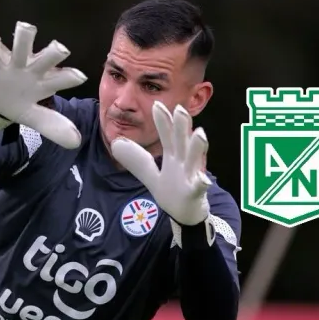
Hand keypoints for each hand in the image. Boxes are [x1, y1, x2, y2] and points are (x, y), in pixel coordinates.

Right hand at [0, 21, 86, 148]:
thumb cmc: (23, 104)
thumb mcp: (38, 118)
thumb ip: (54, 127)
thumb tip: (76, 142)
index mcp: (47, 83)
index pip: (62, 79)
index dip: (70, 77)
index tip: (80, 76)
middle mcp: (35, 70)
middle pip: (47, 59)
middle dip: (53, 53)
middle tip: (60, 48)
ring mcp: (16, 65)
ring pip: (22, 48)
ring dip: (24, 38)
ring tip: (25, 27)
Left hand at [111, 101, 211, 226]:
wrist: (186, 215)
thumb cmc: (172, 191)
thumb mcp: (151, 174)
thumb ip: (136, 159)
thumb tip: (116, 143)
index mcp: (173, 157)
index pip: (167, 136)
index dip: (163, 121)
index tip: (157, 104)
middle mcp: (183, 163)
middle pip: (182, 142)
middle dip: (182, 126)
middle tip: (180, 109)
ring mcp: (191, 177)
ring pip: (195, 160)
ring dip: (197, 147)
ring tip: (200, 133)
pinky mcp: (195, 193)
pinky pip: (199, 188)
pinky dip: (201, 183)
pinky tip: (203, 179)